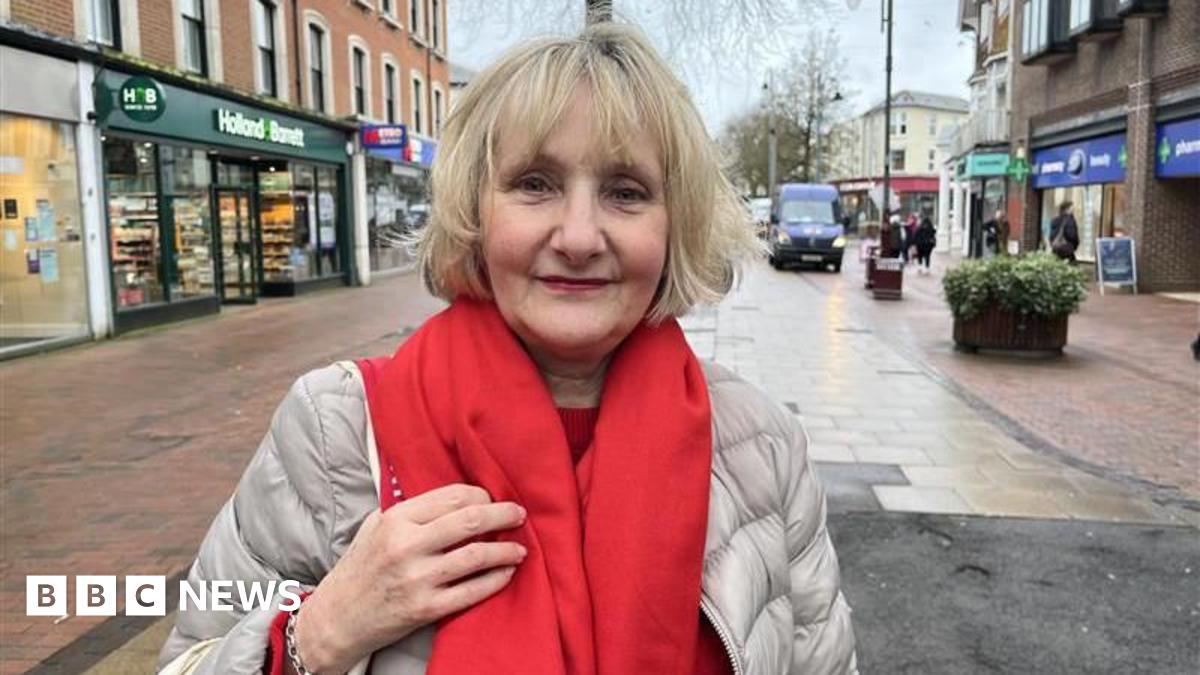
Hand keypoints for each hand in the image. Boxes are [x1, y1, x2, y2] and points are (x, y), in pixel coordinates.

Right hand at [294, 483, 527, 672]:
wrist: (336, 618)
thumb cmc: (360, 568)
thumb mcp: (375, 526)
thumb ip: (411, 510)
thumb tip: (456, 497)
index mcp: (396, 519)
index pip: (453, 496)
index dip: (481, 495)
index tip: (493, 499)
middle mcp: (406, 546)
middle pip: (470, 520)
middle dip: (503, 514)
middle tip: (518, 514)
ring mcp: (417, 579)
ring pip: (476, 556)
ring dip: (506, 549)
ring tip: (520, 548)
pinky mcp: (425, 609)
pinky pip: (472, 591)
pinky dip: (496, 579)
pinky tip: (507, 572)